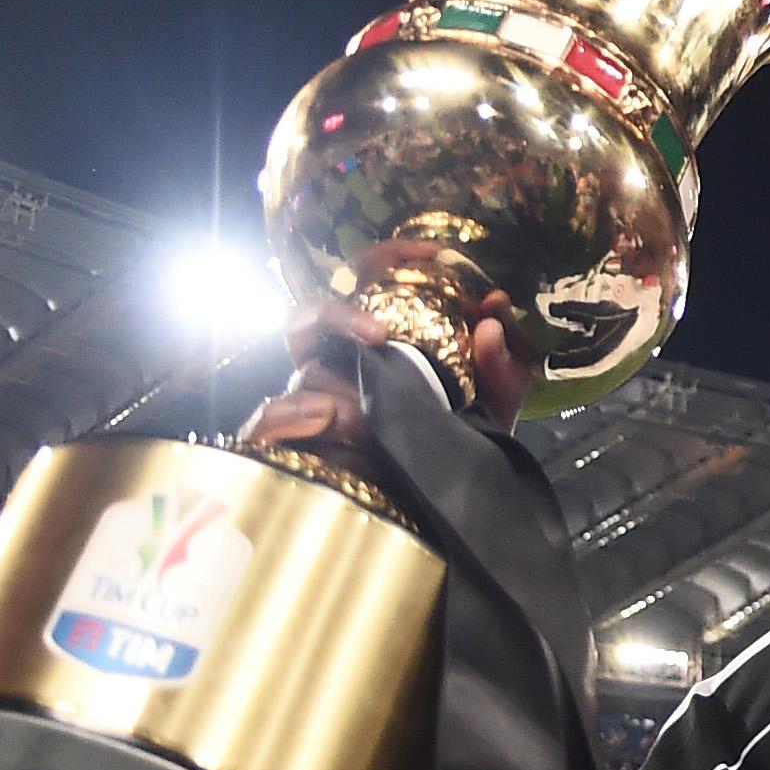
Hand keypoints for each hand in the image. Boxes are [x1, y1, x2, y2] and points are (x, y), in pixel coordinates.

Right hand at [237, 258, 535, 465]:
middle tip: (378, 335)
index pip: (358, 290)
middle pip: (312, 324)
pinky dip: (283, 419)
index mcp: (373, 351)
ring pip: (301, 376)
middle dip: (338, 320)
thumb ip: (501, 364)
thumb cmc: (458, 445)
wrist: (446, 513)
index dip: (385, 261)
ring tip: (360, 409)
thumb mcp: (492, 405)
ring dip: (329, 385)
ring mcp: (311, 408)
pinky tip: (317, 425)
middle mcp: (334, 371)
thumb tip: (493, 313)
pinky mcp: (294, 447)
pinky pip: (268, 423)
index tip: (427, 257)